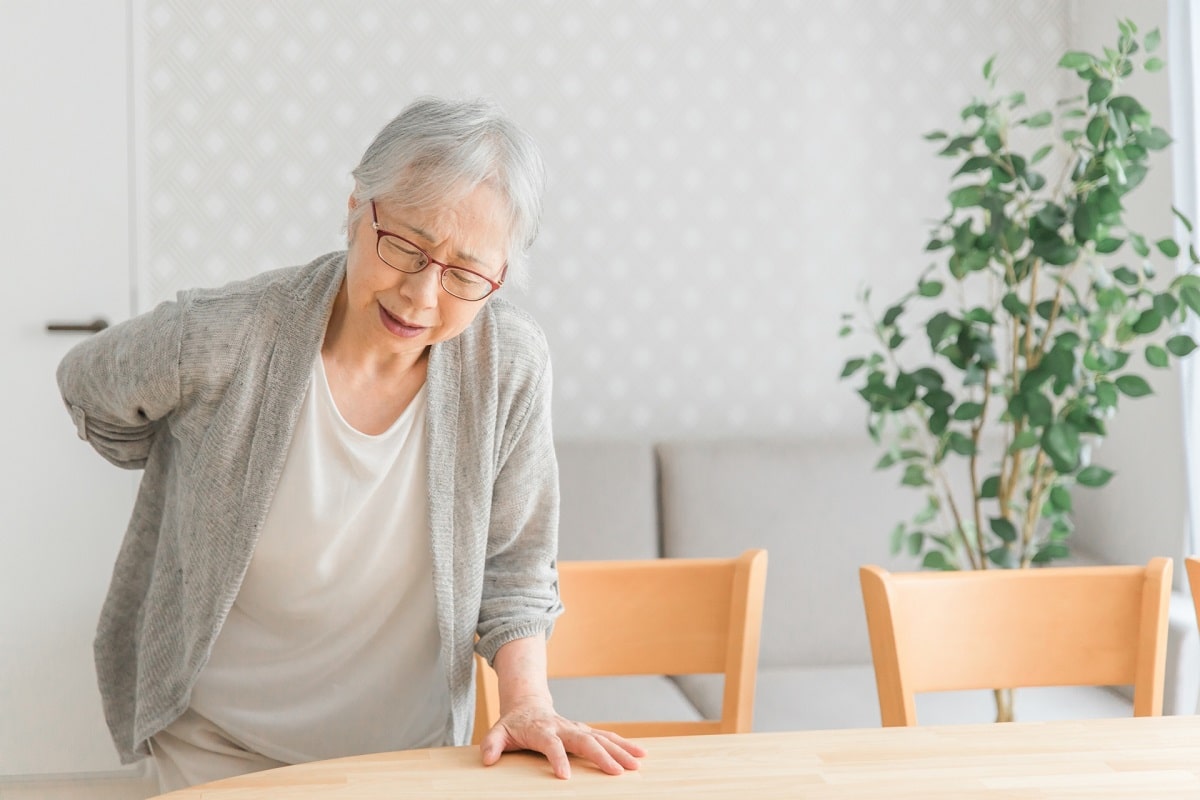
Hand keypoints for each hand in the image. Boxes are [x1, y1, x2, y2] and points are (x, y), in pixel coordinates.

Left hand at [479, 699, 646, 778]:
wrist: (529, 705)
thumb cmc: (514, 724)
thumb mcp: (499, 731)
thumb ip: (492, 744)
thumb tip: (487, 759)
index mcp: (542, 729)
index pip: (551, 745)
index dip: (557, 759)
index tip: (564, 777)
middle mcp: (564, 727)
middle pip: (585, 740)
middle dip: (602, 756)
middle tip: (617, 772)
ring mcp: (577, 729)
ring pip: (602, 738)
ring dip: (620, 750)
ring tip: (637, 763)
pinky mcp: (586, 732)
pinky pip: (608, 738)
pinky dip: (624, 745)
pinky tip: (639, 754)